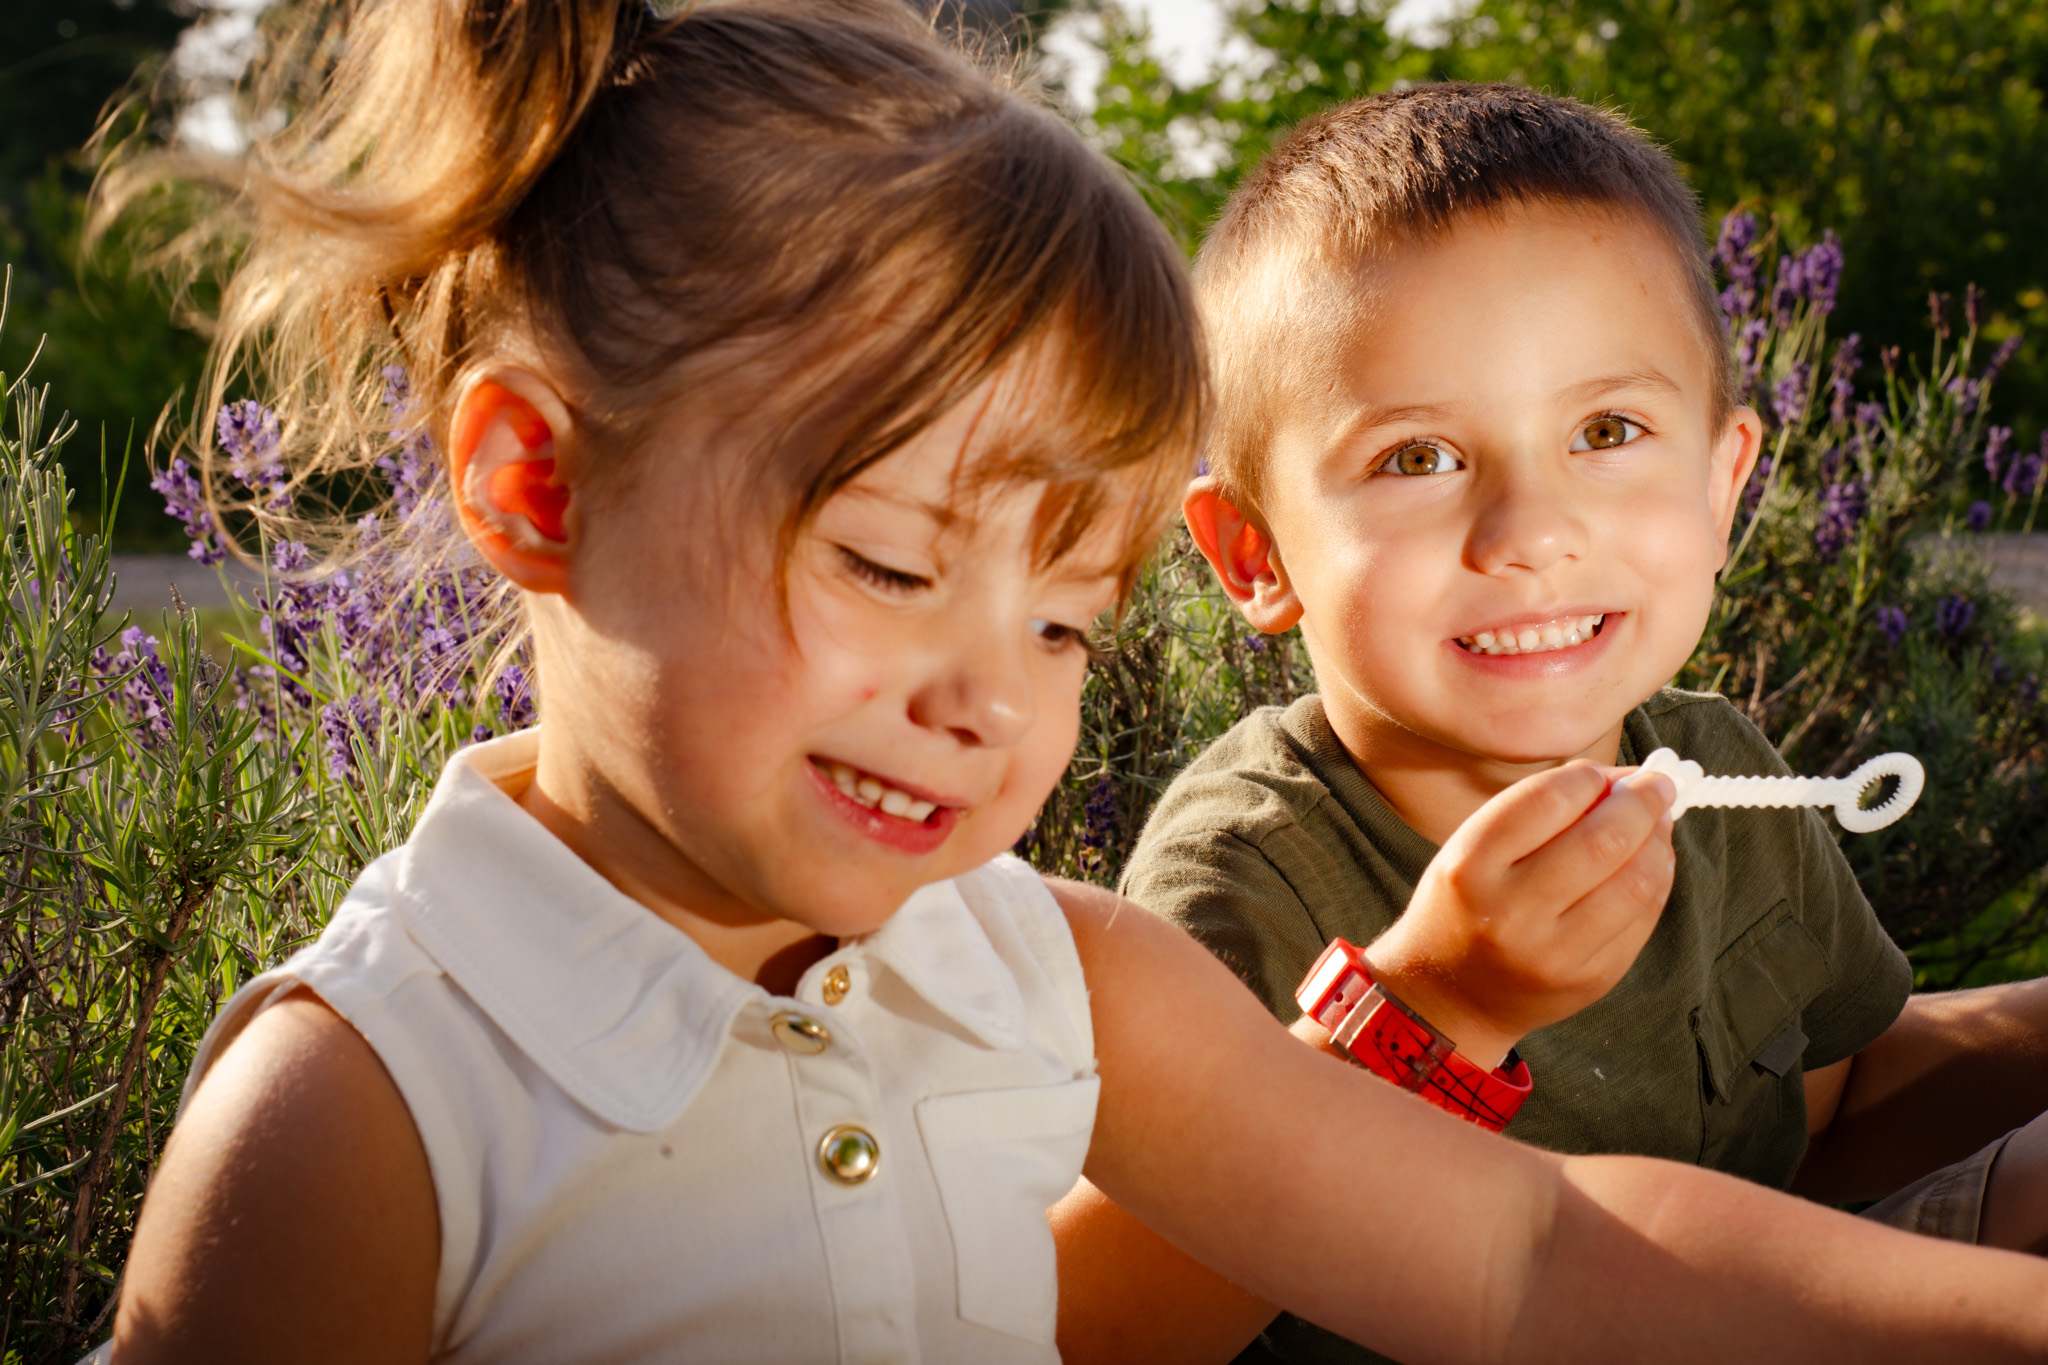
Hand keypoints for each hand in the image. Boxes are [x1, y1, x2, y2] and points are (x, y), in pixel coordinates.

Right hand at [1362, 761, 1676, 1068]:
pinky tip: (1651, 862)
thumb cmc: (1465, 905)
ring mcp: (1555, 953)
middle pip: (1602, 841)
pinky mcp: (1591, 979)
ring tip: (1657, 822)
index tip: (1605, 773)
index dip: (1590, 777)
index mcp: (1469, 867)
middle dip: (1641, 802)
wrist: (1449, 997)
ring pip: (1637, 882)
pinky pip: (1643, 918)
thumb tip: (1624, 781)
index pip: (1548, 801)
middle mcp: (1510, 913)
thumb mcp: (1471, 848)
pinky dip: (1657, 879)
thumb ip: (1537, 810)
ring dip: (1658, 841)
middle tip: (1656, 786)